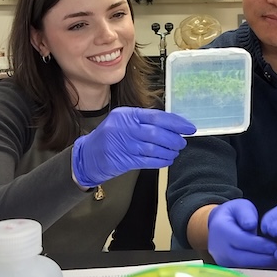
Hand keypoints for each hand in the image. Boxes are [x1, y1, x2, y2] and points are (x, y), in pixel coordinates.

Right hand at [72, 107, 195, 186]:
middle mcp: (124, 128)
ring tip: (176, 151)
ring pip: (153, 148)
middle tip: (182, 142)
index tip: (188, 127)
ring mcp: (123, 145)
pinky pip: (147, 161)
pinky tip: (167, 160)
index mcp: (126, 115)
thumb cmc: (110, 137)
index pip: (157, 116)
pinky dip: (161, 161)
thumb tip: (172, 125)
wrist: (88, 155)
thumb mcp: (124, 122)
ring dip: (169, 151)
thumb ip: (144, 121)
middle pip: (156, 132)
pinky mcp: (123, 161)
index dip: (176, 123)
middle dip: (174, 138)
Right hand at [207, 199, 276, 268]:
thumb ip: (246, 213)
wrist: (217, 225)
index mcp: (221, 230)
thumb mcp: (240, 206)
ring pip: (244, 267)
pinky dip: (259, 268)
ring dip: (263, 265)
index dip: (260, 245)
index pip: (242, 240)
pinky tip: (271, 263)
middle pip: (243, 258)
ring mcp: (222, 260)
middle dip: (264, 258)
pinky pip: (244, 271)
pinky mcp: (227, 268)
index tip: (275, 246)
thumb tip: (251, 225)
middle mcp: (218, 248)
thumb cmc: (233, 214)